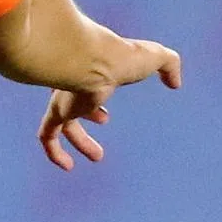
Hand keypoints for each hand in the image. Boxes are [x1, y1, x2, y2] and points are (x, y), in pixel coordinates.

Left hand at [38, 40, 179, 169]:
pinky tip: (67, 166)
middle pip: (73, 104)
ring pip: (61, 123)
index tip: (104, 117)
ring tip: (98, 156)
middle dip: (86, 119)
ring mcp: (63, 98)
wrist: (93, 58)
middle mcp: (73, 84)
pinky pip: (47, 136)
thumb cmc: (121, 55)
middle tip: (101, 126)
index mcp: (93, 71)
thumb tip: (175, 83)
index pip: (89, 85)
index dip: (95, 104)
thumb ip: (169, 64)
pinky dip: (54, 152)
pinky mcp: (57, 112)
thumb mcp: (154, 56)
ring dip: (78, 141)